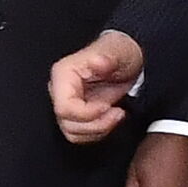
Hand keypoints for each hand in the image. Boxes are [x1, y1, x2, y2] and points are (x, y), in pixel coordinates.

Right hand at [50, 30, 144, 144]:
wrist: (127, 60)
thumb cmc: (120, 52)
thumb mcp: (119, 52)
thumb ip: (108, 58)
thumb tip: (98, 61)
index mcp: (63, 74)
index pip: (64, 108)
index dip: (87, 113)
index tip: (108, 106)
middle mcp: (59, 91)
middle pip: (68, 123)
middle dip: (96, 123)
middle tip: (117, 111)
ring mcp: (66, 104)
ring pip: (73, 132)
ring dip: (99, 129)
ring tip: (116, 114)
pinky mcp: (75, 115)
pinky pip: (80, 135)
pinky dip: (98, 132)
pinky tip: (110, 118)